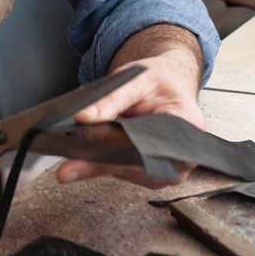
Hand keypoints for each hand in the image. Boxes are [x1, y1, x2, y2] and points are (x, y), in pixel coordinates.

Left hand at [55, 48, 205, 186]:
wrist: (169, 86)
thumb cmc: (157, 82)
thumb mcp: (135, 80)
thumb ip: (111, 99)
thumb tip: (83, 118)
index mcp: (186, 125)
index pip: (149, 141)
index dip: (117, 142)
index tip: (89, 140)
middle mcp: (183, 155)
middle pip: (136, 163)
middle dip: (100, 158)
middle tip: (68, 163)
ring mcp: (168, 169)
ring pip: (127, 172)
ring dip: (98, 164)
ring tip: (72, 157)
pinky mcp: (152, 175)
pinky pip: (124, 173)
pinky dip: (103, 164)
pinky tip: (84, 157)